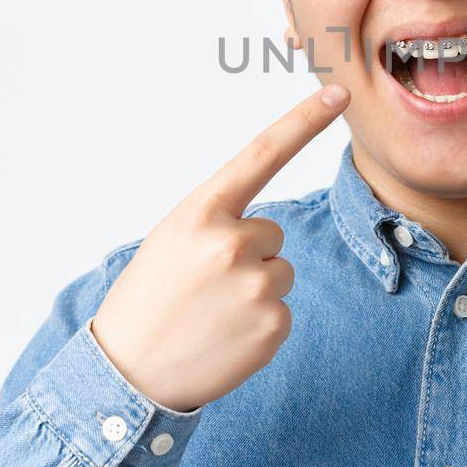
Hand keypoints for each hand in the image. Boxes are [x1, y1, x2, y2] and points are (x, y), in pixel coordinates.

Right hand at [90, 84, 350, 413]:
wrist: (127, 372)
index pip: (262, 154)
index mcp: (202, 212)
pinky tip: (224, 336)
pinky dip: (259, 324)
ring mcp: (256, 285)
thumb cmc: (149, 299)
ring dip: (254, 290)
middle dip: (247, 255)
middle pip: (272, 233)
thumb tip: (268, 232)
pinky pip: (283, 310)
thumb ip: (219, 221)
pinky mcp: (274, 325)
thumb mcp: (173, 240)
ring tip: (210, 313)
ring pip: (280, 272)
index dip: (304, 121)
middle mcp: (232, 242)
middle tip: (203, 286)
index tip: (339, 93)